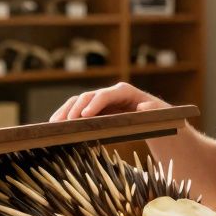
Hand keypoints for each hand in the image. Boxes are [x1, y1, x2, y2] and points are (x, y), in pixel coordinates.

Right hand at [49, 82, 171, 121]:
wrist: (156, 118)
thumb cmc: (159, 116)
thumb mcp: (161, 113)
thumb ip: (153, 109)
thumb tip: (142, 106)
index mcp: (125, 91)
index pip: (106, 94)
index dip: (94, 103)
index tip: (84, 115)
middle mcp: (110, 93)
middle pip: (88, 96)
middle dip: (76, 108)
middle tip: (66, 122)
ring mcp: (101, 101)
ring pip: (79, 101)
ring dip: (66, 111)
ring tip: (55, 123)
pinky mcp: (96, 110)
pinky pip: (78, 110)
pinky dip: (66, 115)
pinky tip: (56, 124)